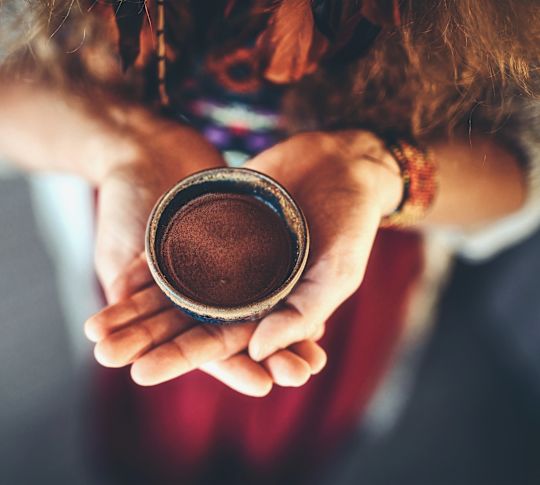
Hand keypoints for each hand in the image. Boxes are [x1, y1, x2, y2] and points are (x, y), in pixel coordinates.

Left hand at [85, 129, 399, 395]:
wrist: (343, 165)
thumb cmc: (352, 225)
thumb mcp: (336, 274)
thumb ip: (302, 314)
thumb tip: (258, 352)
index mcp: (271, 308)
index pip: (222, 341)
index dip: (184, 357)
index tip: (142, 373)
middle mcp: (245, 287)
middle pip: (188, 317)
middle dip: (149, 337)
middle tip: (106, 354)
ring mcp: (229, 254)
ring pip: (177, 285)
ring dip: (139, 305)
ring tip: (97, 324)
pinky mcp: (218, 222)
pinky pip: (180, 242)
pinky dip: (151, 259)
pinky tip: (119, 274)